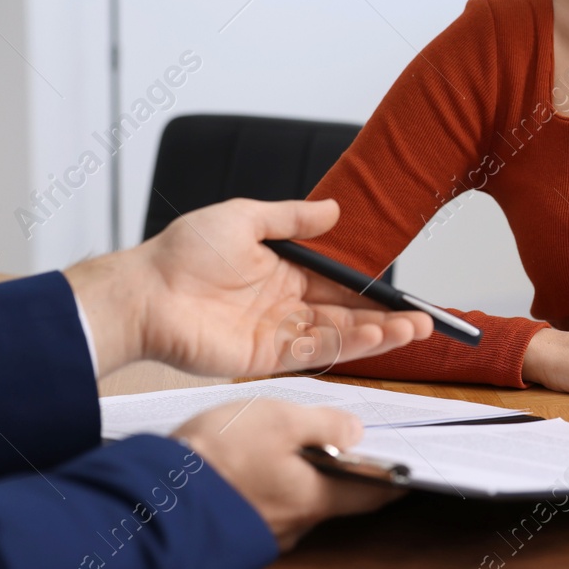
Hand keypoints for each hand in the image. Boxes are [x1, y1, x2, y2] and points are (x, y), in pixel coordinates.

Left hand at [65, 197, 432, 377]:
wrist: (145, 292)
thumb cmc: (184, 252)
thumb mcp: (244, 217)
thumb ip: (291, 218)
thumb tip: (334, 210)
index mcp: (282, 272)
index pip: (338, 285)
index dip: (372, 292)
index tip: (404, 295)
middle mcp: (284, 305)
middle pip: (346, 316)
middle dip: (386, 320)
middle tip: (423, 320)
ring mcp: (275, 334)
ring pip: (336, 338)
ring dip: (375, 336)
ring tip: (410, 330)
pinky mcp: (262, 358)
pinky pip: (311, 354)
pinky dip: (344, 348)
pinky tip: (372, 338)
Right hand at [174, 398, 399, 549]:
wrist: (155, 500)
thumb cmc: (219, 458)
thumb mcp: (280, 421)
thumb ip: (325, 425)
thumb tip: (355, 432)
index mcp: (316, 497)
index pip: (374, 493)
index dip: (395, 478)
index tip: (411, 468)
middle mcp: (296, 522)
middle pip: (333, 494)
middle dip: (338, 468)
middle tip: (340, 439)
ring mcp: (264, 529)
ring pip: (295, 497)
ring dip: (298, 473)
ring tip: (288, 440)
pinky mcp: (235, 526)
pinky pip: (264, 503)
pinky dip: (268, 482)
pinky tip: (251, 460)